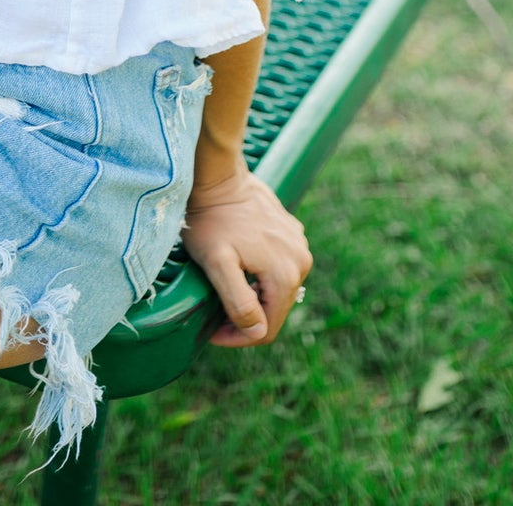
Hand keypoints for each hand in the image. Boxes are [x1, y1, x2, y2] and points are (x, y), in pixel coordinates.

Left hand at [180, 162, 312, 347]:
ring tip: (227, 286)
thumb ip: (238, 301)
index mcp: (285, 274)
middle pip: (274, 311)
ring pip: (277, 291)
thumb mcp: (217, 263)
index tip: (213, 329)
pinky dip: (261, 276)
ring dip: (254, 297)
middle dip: (246, 318)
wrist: (219, 176)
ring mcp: (299, 245)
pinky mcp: (293, 233)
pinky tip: (240, 265)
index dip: (238, 337)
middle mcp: (301, 261)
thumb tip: (257, 330)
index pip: (266, 330)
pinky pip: (280, 268)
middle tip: (216, 311)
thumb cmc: (212, 220)